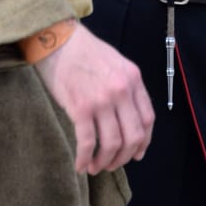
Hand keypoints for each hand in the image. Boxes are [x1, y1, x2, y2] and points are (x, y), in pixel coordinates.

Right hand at [34, 22, 154, 173]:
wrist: (58, 40)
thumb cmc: (85, 52)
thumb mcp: (116, 63)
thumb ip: (126, 87)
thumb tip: (130, 119)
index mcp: (133, 78)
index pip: (147, 119)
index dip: (143, 142)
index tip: (136, 154)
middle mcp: (121, 90)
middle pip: (133, 136)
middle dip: (124, 157)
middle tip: (113, 164)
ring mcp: (102, 100)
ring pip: (112, 144)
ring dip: (104, 162)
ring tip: (95, 166)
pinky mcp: (81, 108)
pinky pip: (87, 143)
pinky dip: (84, 158)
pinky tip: (80, 164)